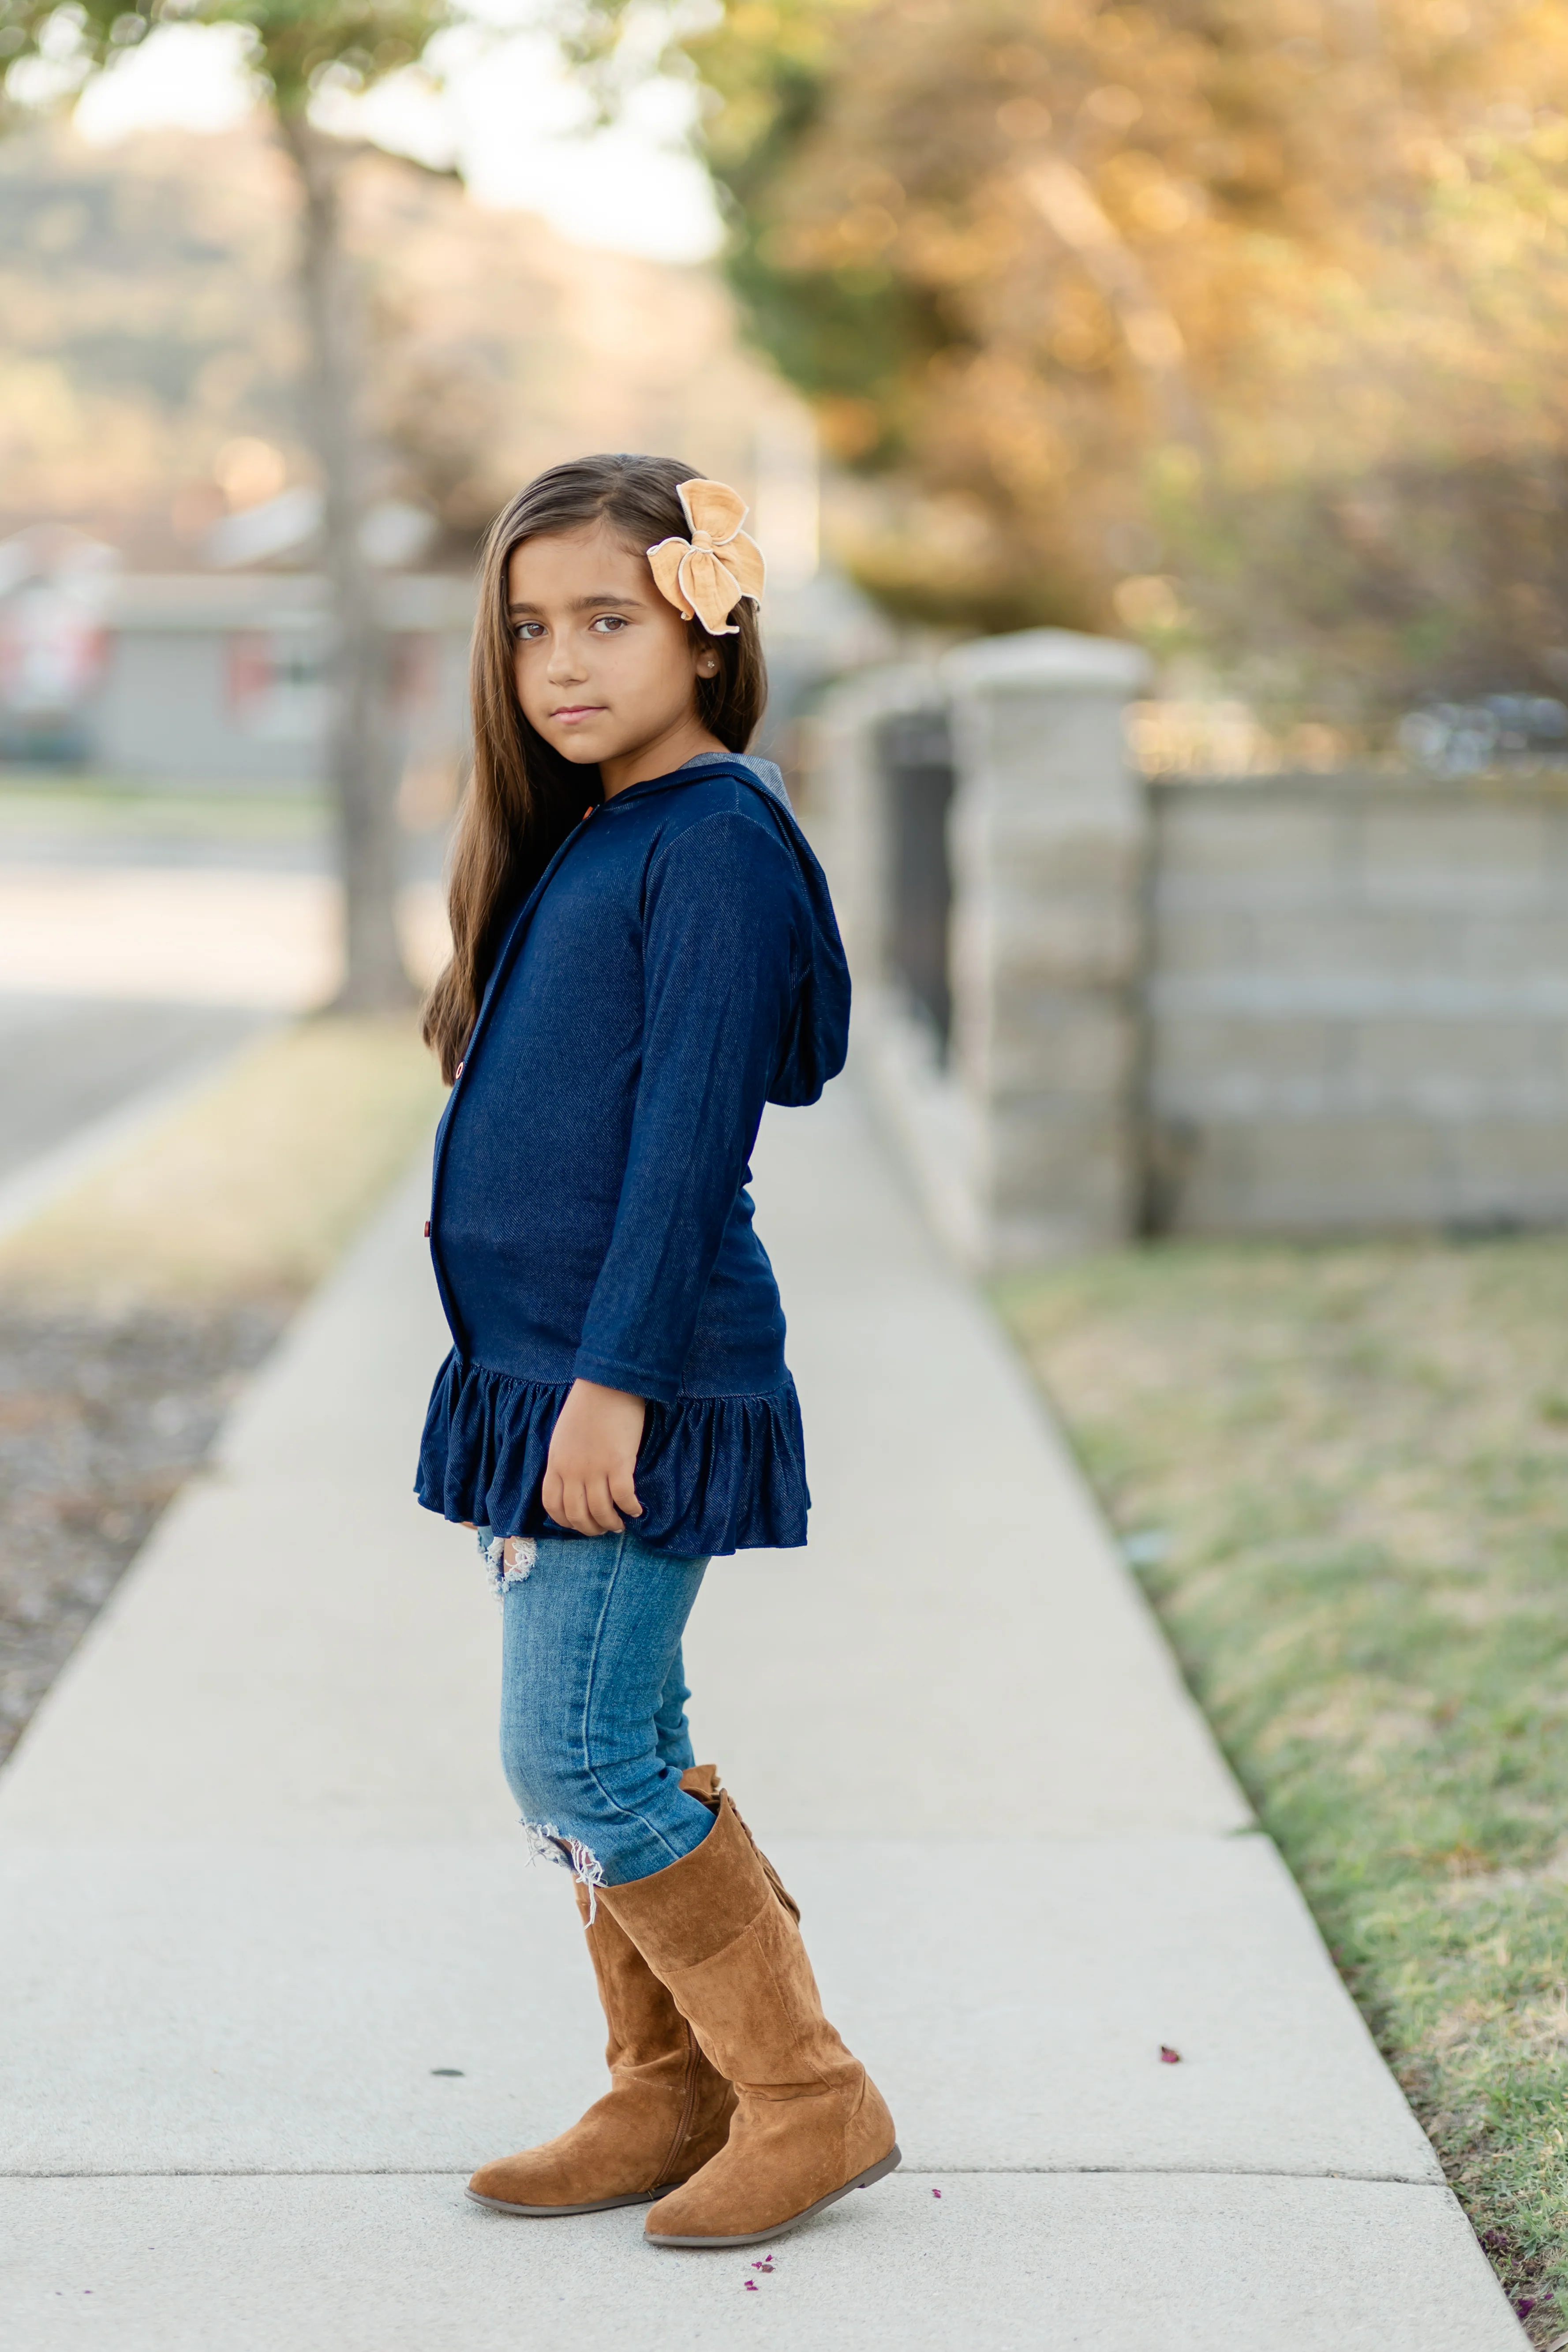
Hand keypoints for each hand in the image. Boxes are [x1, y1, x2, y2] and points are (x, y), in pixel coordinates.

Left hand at [543, 1380, 645, 1536]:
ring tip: (620, 1524)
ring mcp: (595, 1469)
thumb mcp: (563, 1436)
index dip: (566, 1521)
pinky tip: (636, 1510)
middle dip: (590, 1528)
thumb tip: (575, 1481)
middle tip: (603, 1529)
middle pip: (577, 1514)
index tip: (578, 1524)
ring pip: (600, 1511)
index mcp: (556, 1463)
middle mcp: (572, 1471)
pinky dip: (631, 1508)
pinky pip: (623, 1498)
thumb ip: (565, 1460)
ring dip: (611, 1523)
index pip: (553, 1505)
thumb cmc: (587, 1405)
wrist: (608, 1384)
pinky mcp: (619, 1464)